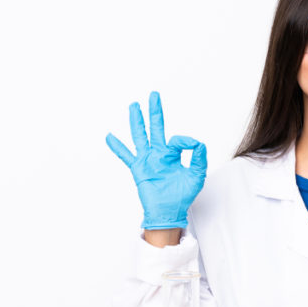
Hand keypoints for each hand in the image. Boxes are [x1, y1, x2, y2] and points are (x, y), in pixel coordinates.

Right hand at [106, 92, 206, 229]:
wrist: (170, 211)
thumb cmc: (183, 195)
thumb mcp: (196, 174)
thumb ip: (198, 157)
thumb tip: (195, 141)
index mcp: (173, 155)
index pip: (177, 140)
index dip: (184, 140)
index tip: (190, 144)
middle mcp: (159, 154)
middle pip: (156, 128)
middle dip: (155, 112)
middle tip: (154, 95)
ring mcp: (147, 160)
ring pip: (140, 136)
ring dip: (136, 121)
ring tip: (134, 106)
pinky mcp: (138, 169)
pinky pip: (126, 156)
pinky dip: (118, 146)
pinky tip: (110, 136)